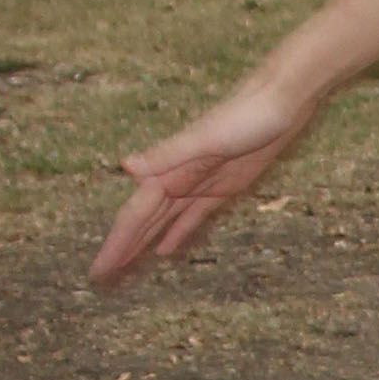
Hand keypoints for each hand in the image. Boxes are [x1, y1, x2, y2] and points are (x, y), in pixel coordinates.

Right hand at [89, 81, 318, 286]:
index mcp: (169, 171)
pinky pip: (192, 216)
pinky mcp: (222, 187)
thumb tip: (125, 166)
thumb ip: (166, 154)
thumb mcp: (205, 137)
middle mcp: (177, 179)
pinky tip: (164, 251)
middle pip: (143, 221)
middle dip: (121, 248)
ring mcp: (199, 184)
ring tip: (123, 268)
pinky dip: (176, 233)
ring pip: (163, 221)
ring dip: (143, 243)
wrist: (281, 102)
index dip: (116, 243)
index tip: (97, 270)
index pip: (135, 214)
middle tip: (99, 277)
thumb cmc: (244, 116)